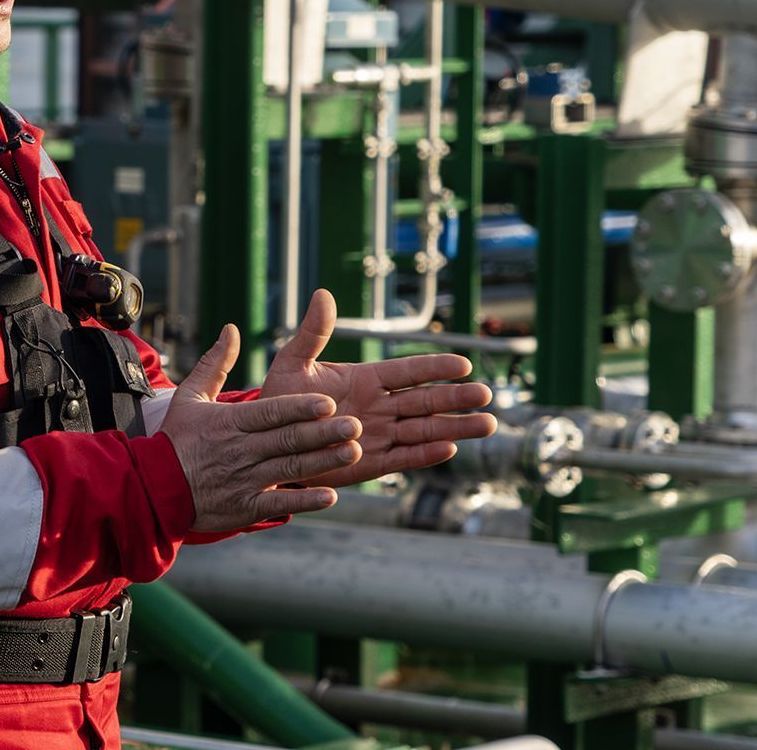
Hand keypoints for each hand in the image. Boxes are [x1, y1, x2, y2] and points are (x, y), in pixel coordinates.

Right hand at [160, 323, 362, 530]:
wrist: (154, 488)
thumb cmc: (176, 439)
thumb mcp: (189, 396)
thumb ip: (215, 364)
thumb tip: (231, 329)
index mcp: (229, 422)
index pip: (270, 412)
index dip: (299, 407)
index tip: (328, 401)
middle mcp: (240, 450)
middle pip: (287, 439)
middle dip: (323, 432)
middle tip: (355, 425)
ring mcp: (244, 480)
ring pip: (289, 469)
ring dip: (323, 462)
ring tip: (353, 453)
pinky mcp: (245, 507)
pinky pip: (278, 503)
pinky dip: (304, 500)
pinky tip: (330, 495)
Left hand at [260, 290, 495, 486]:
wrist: (267, 443)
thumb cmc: (280, 400)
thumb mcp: (292, 362)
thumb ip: (312, 333)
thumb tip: (322, 293)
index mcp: (366, 379)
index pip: (408, 371)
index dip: (435, 367)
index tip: (464, 364)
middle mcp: (379, 406)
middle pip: (425, 401)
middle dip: (456, 398)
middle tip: (487, 395)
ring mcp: (379, 435)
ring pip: (424, 429)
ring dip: (455, 427)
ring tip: (488, 424)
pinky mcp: (373, 463)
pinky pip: (404, 457)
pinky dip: (426, 454)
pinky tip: (451, 448)